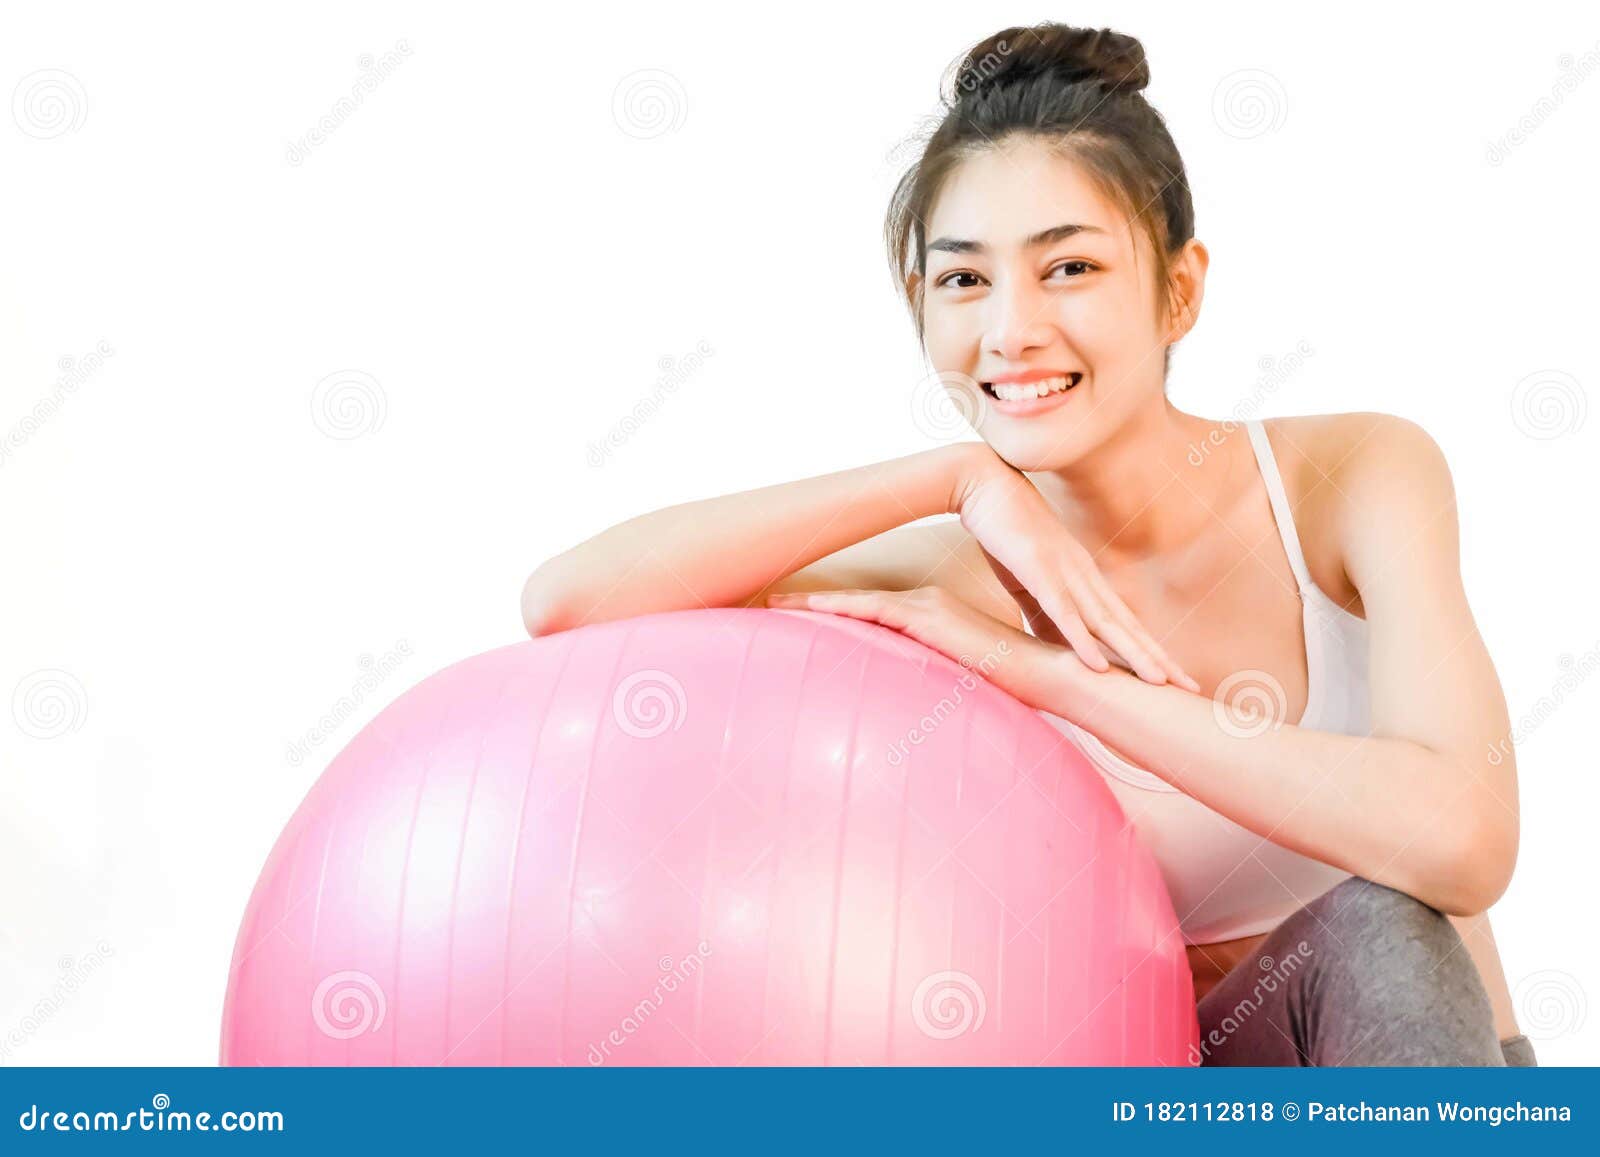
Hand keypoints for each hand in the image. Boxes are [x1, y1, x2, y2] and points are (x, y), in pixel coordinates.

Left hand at [763, 585, 1071, 712]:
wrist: (1044, 675)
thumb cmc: (1008, 686)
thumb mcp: (956, 681)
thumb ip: (928, 682)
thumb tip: (906, 707)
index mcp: (927, 616)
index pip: (868, 611)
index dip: (830, 610)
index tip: (792, 612)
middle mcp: (922, 604)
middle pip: (854, 603)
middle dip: (809, 602)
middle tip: (767, 599)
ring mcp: (925, 607)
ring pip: (857, 603)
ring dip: (814, 603)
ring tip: (773, 601)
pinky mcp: (928, 618)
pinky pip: (874, 610)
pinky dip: (841, 607)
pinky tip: (812, 607)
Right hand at [952, 451, 1200, 692]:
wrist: (980, 482)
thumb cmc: (1002, 529)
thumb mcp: (1025, 581)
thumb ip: (1042, 615)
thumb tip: (1054, 648)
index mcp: (1083, 576)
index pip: (1124, 621)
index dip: (1150, 650)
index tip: (1174, 676)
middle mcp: (1083, 574)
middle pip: (1127, 625)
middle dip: (1159, 658)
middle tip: (1191, 687)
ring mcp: (1063, 571)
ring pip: (1105, 622)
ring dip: (1133, 654)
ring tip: (1160, 682)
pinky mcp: (1037, 571)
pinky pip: (1063, 611)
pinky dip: (1082, 639)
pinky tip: (1097, 665)